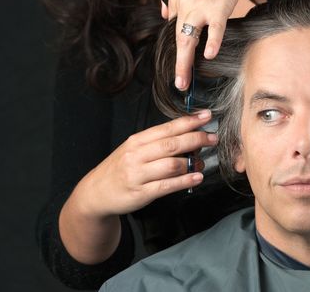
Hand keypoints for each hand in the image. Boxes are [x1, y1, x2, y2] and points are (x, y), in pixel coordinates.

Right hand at [74, 110, 216, 217]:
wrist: (96, 193)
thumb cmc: (121, 168)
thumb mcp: (134, 149)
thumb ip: (158, 143)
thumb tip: (189, 135)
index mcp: (137, 141)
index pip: (167, 128)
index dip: (189, 122)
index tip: (206, 116)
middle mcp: (137, 155)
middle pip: (172, 145)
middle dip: (196, 139)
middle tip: (213, 138)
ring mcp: (138, 174)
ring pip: (172, 165)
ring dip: (193, 163)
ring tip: (203, 162)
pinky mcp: (142, 193)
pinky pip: (168, 185)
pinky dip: (185, 180)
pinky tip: (197, 177)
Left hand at [161, 0, 255, 89]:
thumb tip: (165, 15)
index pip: (173, 27)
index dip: (178, 47)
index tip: (182, 62)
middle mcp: (184, 4)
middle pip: (177, 39)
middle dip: (178, 64)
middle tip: (178, 83)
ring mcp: (200, 7)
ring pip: (188, 39)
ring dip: (185, 63)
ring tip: (185, 80)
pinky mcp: (219, 7)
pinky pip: (214, 30)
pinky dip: (212, 43)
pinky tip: (211, 55)